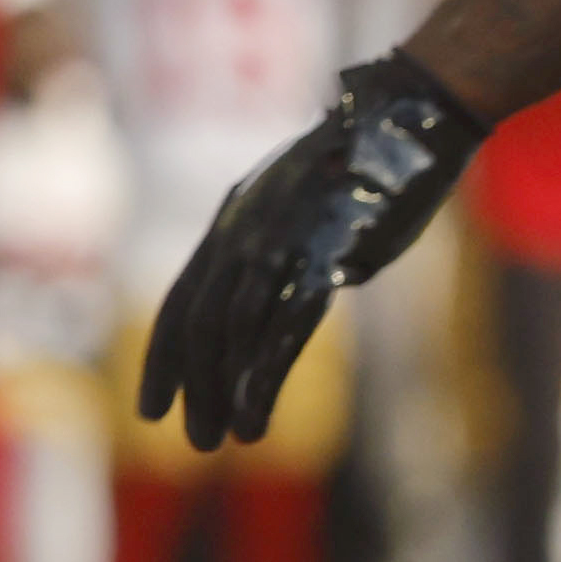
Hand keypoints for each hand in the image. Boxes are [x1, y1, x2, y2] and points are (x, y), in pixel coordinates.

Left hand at [135, 54, 489, 451]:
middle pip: (198, 326)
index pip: (179, 304)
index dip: (161, 361)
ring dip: (224, 392)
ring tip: (228, 438)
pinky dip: (263, 378)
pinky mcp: (325, 256)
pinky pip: (283, 329)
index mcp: (232, 221)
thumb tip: (298, 294)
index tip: (151, 410)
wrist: (409, 119)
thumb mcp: (304, 199)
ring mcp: (281, 244)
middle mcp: (243, 235)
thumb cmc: (371, 159)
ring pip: (232, 333)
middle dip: (192, 388)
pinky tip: (257, 414)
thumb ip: (286, 246)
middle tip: (197, 443)